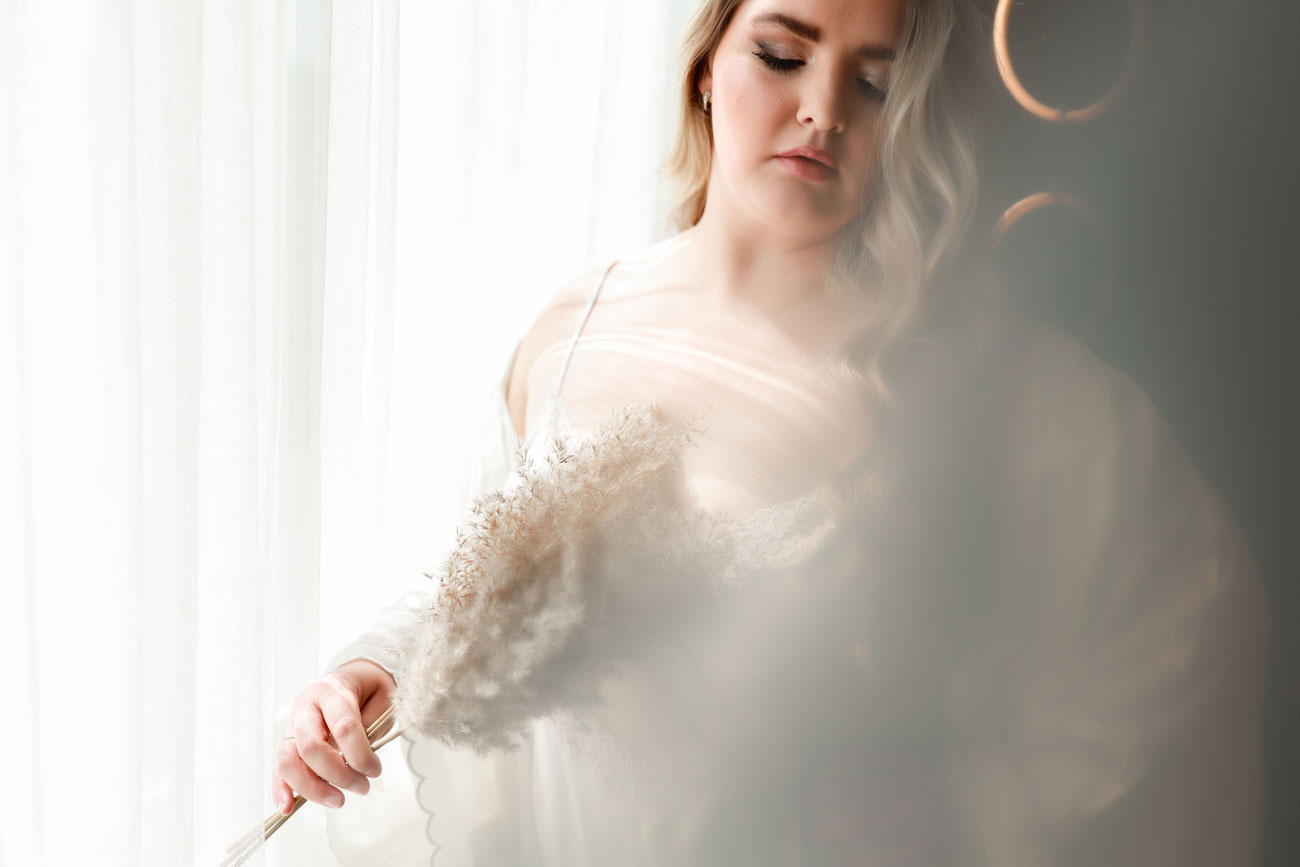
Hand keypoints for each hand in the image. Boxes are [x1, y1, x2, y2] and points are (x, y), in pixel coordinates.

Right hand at [271, 659, 395, 814]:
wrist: (357, 678)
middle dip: (337, 774)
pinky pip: (280, 768)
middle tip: (362, 787)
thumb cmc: (370, 691)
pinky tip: (288, 807)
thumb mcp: (380, 699)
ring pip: (290, 761)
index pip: (343, 727)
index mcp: (331, 690)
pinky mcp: (289, 743)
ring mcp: (293, 726)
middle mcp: (306, 707)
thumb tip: (357, 762)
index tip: (375, 770)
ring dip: (312, 787)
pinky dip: (282, 790)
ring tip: (338, 800)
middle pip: (311, 746)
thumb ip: (369, 727)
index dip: (360, 754)